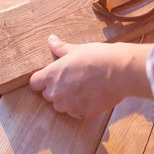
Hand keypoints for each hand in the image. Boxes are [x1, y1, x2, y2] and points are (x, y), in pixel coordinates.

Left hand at [29, 35, 152, 118]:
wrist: (119, 72)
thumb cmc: (97, 57)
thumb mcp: (76, 49)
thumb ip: (60, 48)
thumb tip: (51, 40)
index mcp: (52, 75)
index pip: (34, 83)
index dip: (41, 80)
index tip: (49, 77)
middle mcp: (57, 93)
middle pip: (48, 95)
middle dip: (56, 89)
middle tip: (71, 79)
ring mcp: (69, 106)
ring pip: (61, 106)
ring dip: (67, 99)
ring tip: (83, 88)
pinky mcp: (83, 114)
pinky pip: (76, 113)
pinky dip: (80, 107)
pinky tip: (91, 96)